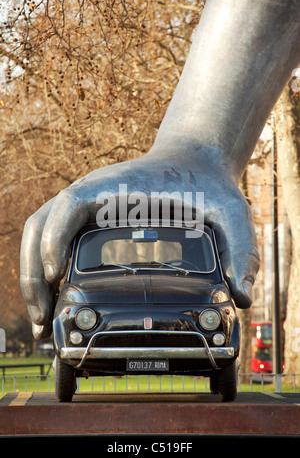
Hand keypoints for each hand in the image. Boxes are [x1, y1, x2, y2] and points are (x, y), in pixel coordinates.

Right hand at [20, 152, 258, 338]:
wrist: (194, 164)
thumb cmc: (205, 184)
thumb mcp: (229, 211)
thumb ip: (240, 247)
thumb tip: (240, 296)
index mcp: (117, 189)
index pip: (69, 205)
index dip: (54, 238)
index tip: (55, 274)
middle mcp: (93, 196)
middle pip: (40, 225)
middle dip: (32, 272)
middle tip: (43, 320)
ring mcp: (87, 207)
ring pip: (38, 233)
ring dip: (31, 275)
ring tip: (42, 321)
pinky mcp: (89, 219)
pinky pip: (53, 238)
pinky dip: (43, 267)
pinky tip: (53, 298)